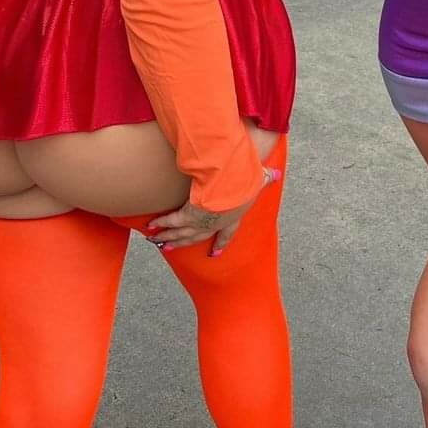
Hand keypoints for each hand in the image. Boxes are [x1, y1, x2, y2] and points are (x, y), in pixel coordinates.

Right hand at [147, 163, 281, 256]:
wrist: (234, 186)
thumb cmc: (248, 182)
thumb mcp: (258, 179)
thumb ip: (266, 177)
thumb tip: (276, 173)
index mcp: (233, 218)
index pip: (226, 234)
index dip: (221, 243)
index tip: (214, 254)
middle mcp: (215, 223)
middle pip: (197, 237)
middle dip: (184, 243)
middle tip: (171, 248)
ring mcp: (201, 222)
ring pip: (181, 233)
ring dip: (168, 238)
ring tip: (157, 242)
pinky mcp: (188, 215)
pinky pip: (172, 221)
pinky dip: (161, 224)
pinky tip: (150, 227)